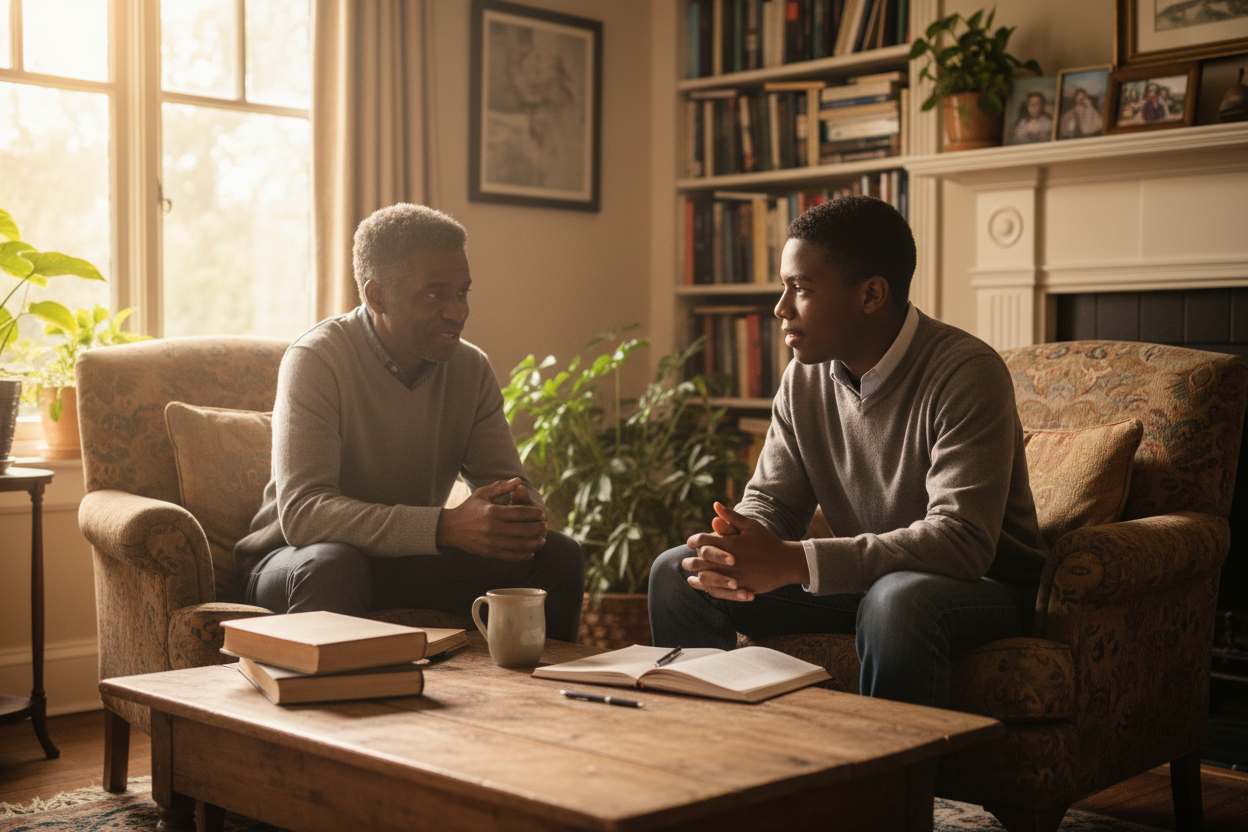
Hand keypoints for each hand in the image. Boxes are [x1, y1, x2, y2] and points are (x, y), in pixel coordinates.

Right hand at [437, 478, 547, 559]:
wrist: (450, 528)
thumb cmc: (469, 508)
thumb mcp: (483, 494)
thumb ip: (502, 487)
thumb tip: (519, 481)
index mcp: (493, 512)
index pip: (520, 513)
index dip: (534, 514)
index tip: (542, 514)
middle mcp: (493, 528)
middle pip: (523, 530)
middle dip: (538, 528)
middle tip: (545, 525)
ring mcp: (491, 542)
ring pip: (520, 545)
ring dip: (534, 543)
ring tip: (542, 539)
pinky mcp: (489, 553)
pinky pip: (510, 556)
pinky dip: (523, 555)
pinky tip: (531, 552)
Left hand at [682, 502, 808, 600]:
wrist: (786, 563)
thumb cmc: (767, 542)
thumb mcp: (750, 526)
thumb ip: (730, 517)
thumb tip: (715, 505)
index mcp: (729, 544)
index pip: (703, 541)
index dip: (694, 541)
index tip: (691, 542)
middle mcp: (729, 561)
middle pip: (700, 561)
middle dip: (690, 561)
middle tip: (685, 562)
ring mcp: (734, 576)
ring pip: (706, 578)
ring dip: (696, 577)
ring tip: (690, 576)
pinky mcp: (739, 588)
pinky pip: (718, 591)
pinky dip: (707, 589)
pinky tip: (703, 587)